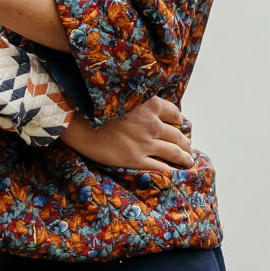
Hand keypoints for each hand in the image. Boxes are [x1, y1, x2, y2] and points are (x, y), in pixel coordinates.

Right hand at [63, 97, 195, 176]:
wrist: (81, 123)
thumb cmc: (99, 108)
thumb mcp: (124, 97)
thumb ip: (140, 102)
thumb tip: (151, 109)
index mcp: (150, 104)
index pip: (175, 114)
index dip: (179, 122)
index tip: (180, 127)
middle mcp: (152, 123)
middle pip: (178, 135)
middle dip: (185, 143)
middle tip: (188, 148)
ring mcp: (146, 142)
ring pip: (175, 152)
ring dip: (185, 158)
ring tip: (188, 162)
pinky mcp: (137, 159)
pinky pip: (162, 167)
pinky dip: (172, 171)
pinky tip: (177, 174)